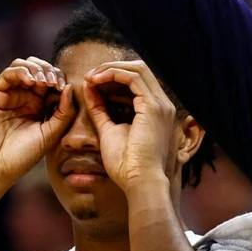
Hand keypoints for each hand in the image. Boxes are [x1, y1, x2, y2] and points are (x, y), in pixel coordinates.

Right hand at [0, 58, 75, 186]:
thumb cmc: (21, 157)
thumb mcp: (50, 135)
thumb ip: (64, 112)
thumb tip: (70, 86)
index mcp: (38, 108)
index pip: (52, 83)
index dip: (60, 80)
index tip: (64, 87)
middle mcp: (23, 98)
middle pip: (39, 71)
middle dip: (50, 71)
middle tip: (55, 82)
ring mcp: (8, 95)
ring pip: (24, 67)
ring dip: (37, 69)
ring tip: (44, 81)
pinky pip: (9, 73)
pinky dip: (22, 71)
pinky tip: (30, 81)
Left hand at [83, 61, 179, 193]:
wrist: (139, 182)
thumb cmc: (127, 166)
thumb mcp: (109, 131)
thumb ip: (101, 110)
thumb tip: (88, 90)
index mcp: (156, 112)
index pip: (137, 82)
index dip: (114, 77)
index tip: (92, 82)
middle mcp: (163, 105)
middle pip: (139, 70)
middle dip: (112, 68)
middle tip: (91, 75)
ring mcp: (161, 104)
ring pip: (137, 68)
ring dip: (111, 69)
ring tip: (91, 77)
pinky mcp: (153, 106)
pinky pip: (132, 77)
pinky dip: (112, 74)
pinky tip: (95, 81)